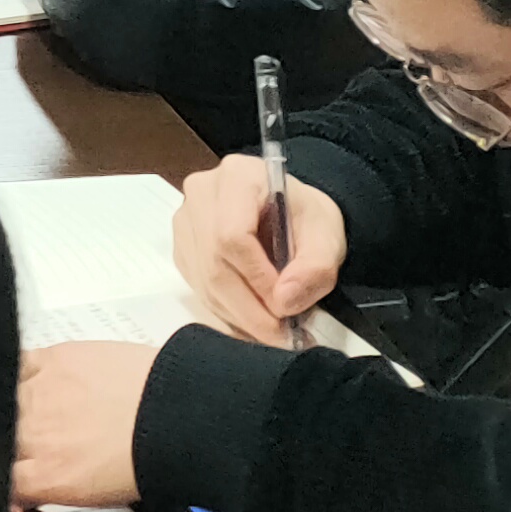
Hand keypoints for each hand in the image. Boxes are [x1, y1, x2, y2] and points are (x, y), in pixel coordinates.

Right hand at [13, 340, 160, 506]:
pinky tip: (25, 380)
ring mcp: (36, 395)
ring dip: (6, 410)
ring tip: (32, 413)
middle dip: (5, 446)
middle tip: (30, 446)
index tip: (12, 480)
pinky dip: (12, 372)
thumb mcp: (92, 494)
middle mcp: (30, 437)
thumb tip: (28, 485)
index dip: (1, 481)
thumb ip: (48, 487)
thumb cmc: (149, 457)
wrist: (177, 414)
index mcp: (43, 478)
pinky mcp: (50, 359)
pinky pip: (13, 363)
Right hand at [170, 153, 349, 346]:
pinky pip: (198, 286)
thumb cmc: (306, 218)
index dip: (257, 278)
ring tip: (271, 330)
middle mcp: (202, 193)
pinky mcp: (183, 246)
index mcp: (237, 177)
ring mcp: (186, 220)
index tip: (285, 305)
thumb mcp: (327, 236)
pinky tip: (252, 318)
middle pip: (214, 263)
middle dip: (249, 308)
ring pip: (204, 280)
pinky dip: (226, 311)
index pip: (233, 235)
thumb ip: (315, 268)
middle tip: (281, 334)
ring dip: (238, 315)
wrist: (291, 214)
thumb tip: (284, 301)